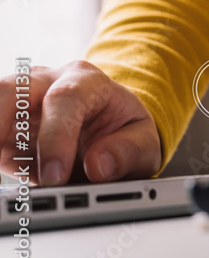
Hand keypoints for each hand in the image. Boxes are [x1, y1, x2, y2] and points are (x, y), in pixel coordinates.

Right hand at [0, 61, 160, 184]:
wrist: (109, 130)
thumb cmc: (125, 131)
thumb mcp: (144, 142)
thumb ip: (130, 152)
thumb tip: (99, 165)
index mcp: (88, 81)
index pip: (64, 98)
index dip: (56, 137)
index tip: (55, 176)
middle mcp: (48, 83)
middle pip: (12, 90)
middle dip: (1, 122)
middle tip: (0, 157)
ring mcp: (20, 102)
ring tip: (2, 161)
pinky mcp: (5, 126)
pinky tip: (5, 164)